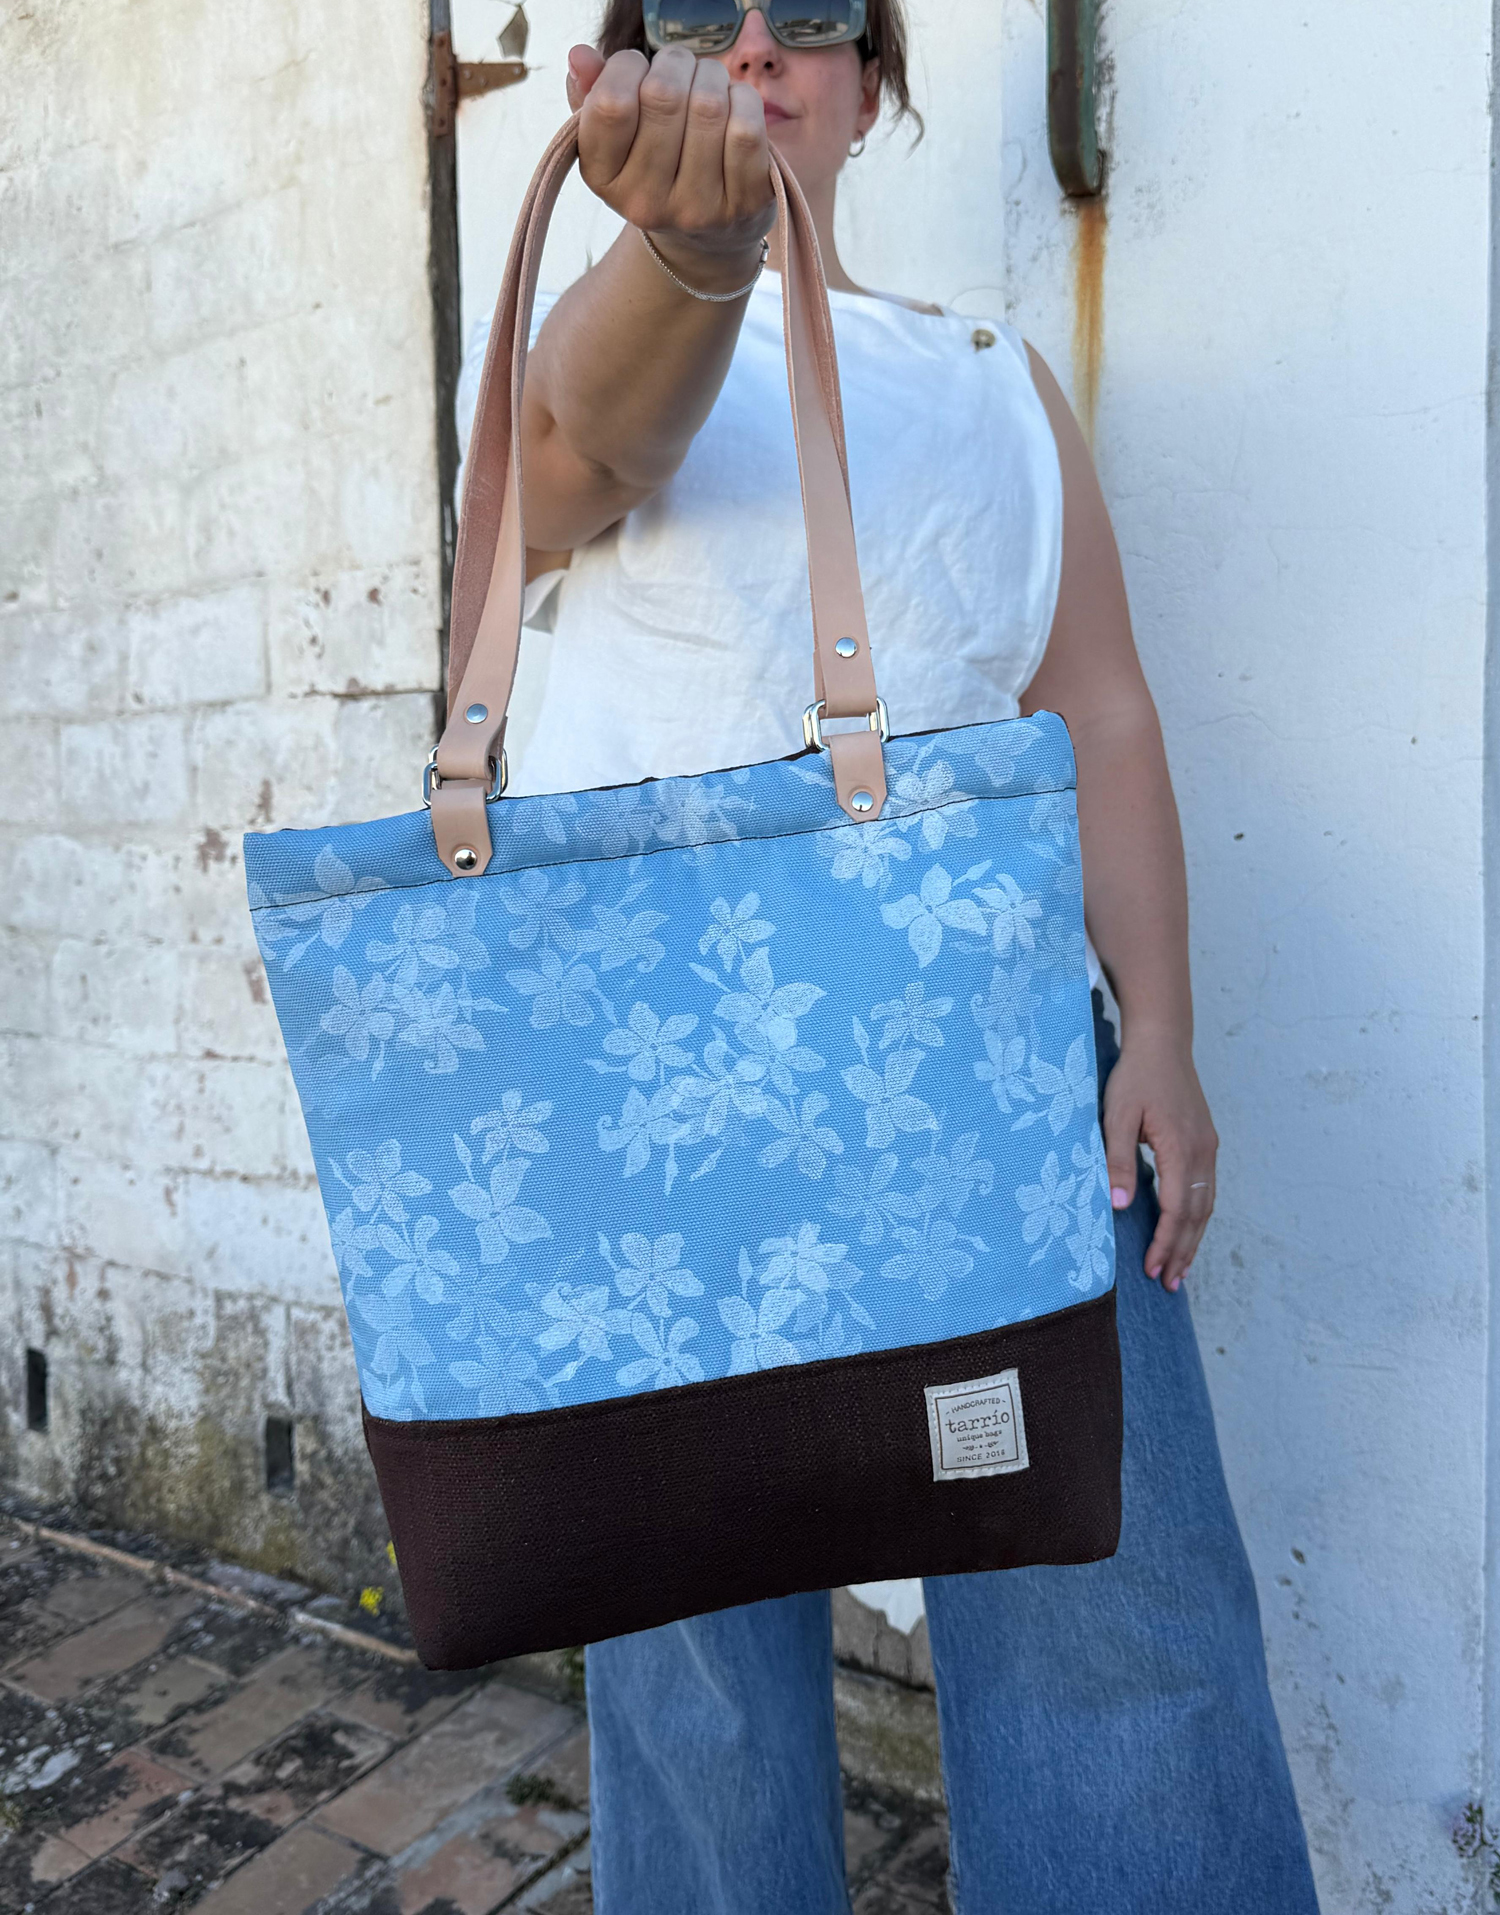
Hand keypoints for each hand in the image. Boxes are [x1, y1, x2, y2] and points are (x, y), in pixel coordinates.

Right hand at [565, 44, 775, 287]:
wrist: (706, 238)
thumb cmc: (656, 165)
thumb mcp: (615, 136)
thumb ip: (592, 92)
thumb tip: (580, 55)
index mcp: (603, 180)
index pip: (611, 104)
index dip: (627, 66)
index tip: (637, 68)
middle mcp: (646, 203)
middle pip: (664, 95)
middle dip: (675, 63)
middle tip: (679, 69)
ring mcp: (697, 209)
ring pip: (708, 104)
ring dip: (711, 76)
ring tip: (707, 86)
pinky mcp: (744, 204)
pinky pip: (746, 127)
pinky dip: (743, 99)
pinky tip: (734, 106)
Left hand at [1102, 1033, 1217, 1291]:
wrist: (1163, 1042)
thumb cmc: (1136, 1076)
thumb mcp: (1117, 1116)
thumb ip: (1119, 1161)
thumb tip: (1122, 1206)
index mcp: (1181, 1147)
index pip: (1177, 1209)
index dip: (1165, 1243)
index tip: (1151, 1269)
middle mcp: (1203, 1152)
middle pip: (1197, 1214)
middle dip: (1183, 1252)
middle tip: (1168, 1283)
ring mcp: (1208, 1147)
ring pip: (1206, 1204)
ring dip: (1193, 1239)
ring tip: (1179, 1269)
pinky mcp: (1205, 1142)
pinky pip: (1205, 1189)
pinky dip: (1197, 1216)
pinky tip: (1186, 1230)